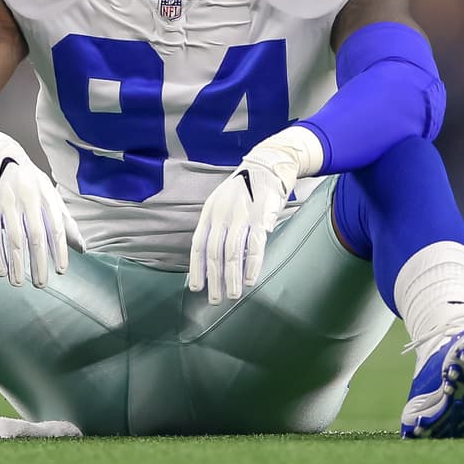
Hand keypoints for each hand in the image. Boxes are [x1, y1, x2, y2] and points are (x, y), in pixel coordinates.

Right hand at [0, 125, 82, 287]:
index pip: (56, 227)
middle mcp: (27, 199)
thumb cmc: (28, 179)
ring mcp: (7, 203)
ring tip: (19, 283)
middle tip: (41, 284)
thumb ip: (65, 220)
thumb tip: (82, 247)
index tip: (61, 270)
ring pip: (13, 238)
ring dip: (16, 264)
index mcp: (46, 196)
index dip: (59, 250)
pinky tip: (0, 271)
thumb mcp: (49, 193)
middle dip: (38, 263)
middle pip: (35, 236)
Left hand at [187, 125, 322, 303]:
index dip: (197, 267)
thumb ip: (216, 226)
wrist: (267, 165)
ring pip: (233, 253)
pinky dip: (252, 265)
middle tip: (215, 299)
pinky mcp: (261, 218)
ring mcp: (241, 216)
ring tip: (233, 295)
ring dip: (232, 277)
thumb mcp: (221, 202)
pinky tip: (251, 279)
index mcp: (210, 212)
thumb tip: (210, 255)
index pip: (198, 245)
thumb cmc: (244, 188)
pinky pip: (255, 246)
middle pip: (215, 252)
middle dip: (214, 279)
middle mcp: (222, 215)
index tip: (196, 287)